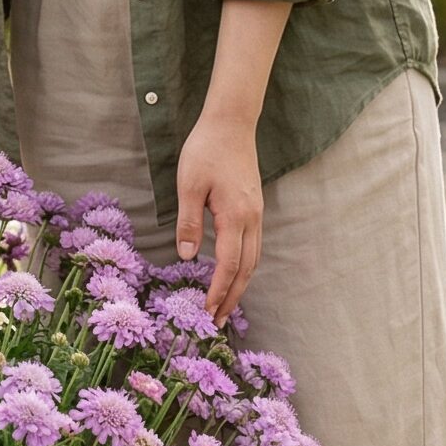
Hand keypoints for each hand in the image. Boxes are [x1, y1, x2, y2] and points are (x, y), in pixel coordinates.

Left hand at [176, 109, 263, 325]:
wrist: (231, 123)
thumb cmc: (205, 150)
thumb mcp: (189, 185)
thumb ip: (189, 222)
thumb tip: (189, 256)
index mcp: (236, 217)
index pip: (229, 265)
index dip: (218, 291)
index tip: (208, 313)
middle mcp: (252, 220)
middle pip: (246, 270)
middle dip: (232, 297)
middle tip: (218, 322)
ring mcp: (256, 214)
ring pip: (254, 259)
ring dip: (240, 285)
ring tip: (225, 305)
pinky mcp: (254, 208)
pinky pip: (254, 246)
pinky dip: (245, 266)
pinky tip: (234, 273)